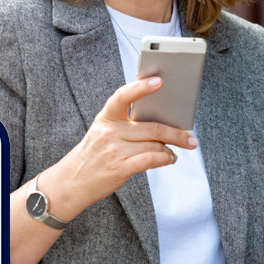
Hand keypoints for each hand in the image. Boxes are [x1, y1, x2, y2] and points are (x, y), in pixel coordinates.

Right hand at [45, 77, 198, 220]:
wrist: (72, 182)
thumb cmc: (93, 155)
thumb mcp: (102, 133)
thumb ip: (126, 125)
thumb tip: (160, 126)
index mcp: (105, 118)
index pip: (123, 96)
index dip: (141, 87)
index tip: (159, 81)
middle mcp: (110, 132)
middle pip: (152, 127)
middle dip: (177, 134)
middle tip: (190, 138)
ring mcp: (115, 150)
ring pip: (155, 145)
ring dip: (169, 150)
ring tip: (173, 153)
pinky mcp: (120, 167)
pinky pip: (152, 159)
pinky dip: (164, 159)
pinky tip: (168, 159)